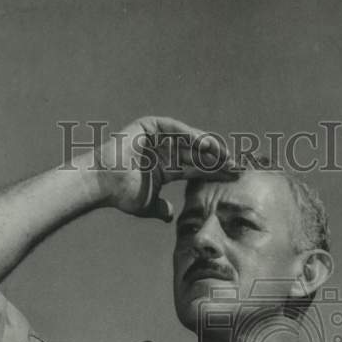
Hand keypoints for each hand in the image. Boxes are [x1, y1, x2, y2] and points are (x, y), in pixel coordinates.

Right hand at [95, 116, 238, 221]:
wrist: (103, 183)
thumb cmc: (122, 195)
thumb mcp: (148, 205)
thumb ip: (160, 209)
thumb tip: (170, 216)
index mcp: (167, 169)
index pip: (197, 169)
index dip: (215, 172)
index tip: (234, 177)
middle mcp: (166, 151)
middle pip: (198, 154)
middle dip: (218, 159)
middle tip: (238, 164)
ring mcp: (158, 137)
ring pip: (190, 141)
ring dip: (209, 148)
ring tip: (227, 155)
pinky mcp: (151, 125)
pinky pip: (176, 129)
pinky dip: (191, 135)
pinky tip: (207, 144)